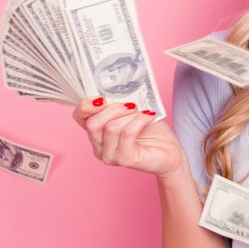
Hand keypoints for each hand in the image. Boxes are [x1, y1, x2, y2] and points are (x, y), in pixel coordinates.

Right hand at [72, 97, 188, 178]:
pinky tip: (149, 116)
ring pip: (110, 128)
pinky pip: (127, 134)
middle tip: (131, 105)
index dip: (86, 105)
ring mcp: (109, 156)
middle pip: (92, 123)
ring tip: (143, 112)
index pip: (79, 117)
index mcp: (96, 132)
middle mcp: (98, 146)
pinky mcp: (124, 160)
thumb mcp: (131, 110)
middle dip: (113, 109)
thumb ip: (117, 102)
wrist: (169, 151)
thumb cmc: (150, 130)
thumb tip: (113, 88)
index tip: (102, 96)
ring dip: (130, 115)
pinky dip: (140, 120)